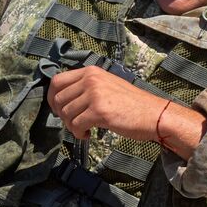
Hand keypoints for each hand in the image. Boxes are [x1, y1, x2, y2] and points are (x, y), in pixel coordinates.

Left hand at [47, 67, 205, 157]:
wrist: (153, 114)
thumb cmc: (131, 104)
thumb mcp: (106, 86)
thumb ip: (85, 88)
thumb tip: (61, 100)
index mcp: (91, 72)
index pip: (57, 81)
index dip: (52, 98)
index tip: (58, 110)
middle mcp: (91, 79)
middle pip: (59, 99)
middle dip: (62, 115)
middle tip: (75, 123)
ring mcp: (95, 94)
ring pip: (66, 114)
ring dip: (72, 126)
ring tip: (85, 129)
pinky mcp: (99, 111)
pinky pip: (76, 125)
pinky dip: (79, 133)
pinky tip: (89, 134)